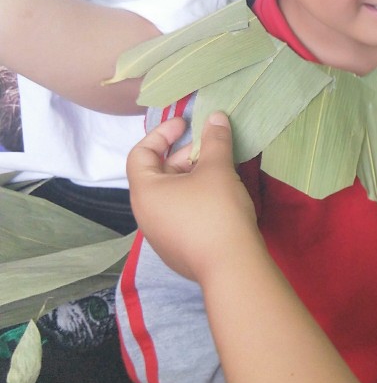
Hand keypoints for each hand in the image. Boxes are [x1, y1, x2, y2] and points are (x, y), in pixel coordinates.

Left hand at [126, 112, 259, 284]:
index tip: (186, 124)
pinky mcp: (176, 250)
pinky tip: (221, 200)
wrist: (231, 265)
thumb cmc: (217, 211)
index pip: (140, 153)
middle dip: (184, 156)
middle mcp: (145, 213)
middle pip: (158, 174)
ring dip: (191, 178)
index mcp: (145, 191)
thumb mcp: (218, 169)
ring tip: (220, 172)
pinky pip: (180, 215)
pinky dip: (195, 199)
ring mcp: (159, 235)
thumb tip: (216, 117)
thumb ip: (215, 140)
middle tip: (211, 148)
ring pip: (171, 196)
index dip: (161, 133)